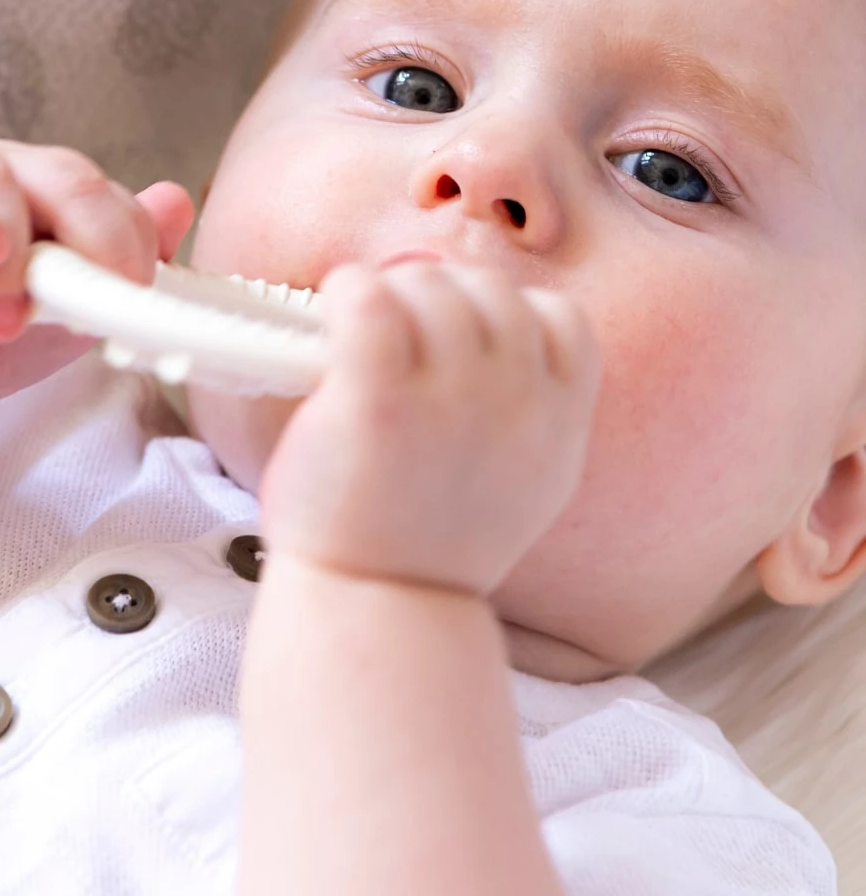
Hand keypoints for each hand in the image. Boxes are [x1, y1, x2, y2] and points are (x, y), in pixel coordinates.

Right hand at [0, 140, 193, 429]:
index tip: (137, 302)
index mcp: (69, 200)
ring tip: (9, 322)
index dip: (137, 249)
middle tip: (99, 301)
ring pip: (7, 182)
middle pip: (75, 180)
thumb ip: (122, 263)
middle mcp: (21, 176)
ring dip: (19, 259)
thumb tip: (179, 202)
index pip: (119, 203)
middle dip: (97, 243)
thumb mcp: (77, 313)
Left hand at [259, 262, 600, 595]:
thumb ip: (527, 409)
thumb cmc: (433, 543)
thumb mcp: (523, 481)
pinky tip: (333, 320)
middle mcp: (518, 401)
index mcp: (559, 422)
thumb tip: (483, 336)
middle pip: (486, 289)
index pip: (561, 318)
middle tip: (395, 337)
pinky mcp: (379, 399)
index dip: (509, 317)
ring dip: (387, 295)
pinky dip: (345, 293)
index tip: (464, 345)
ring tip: (357, 337)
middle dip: (437, 298)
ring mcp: (452, 398)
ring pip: (427, 285)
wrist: (380, 610)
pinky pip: (367, 298)